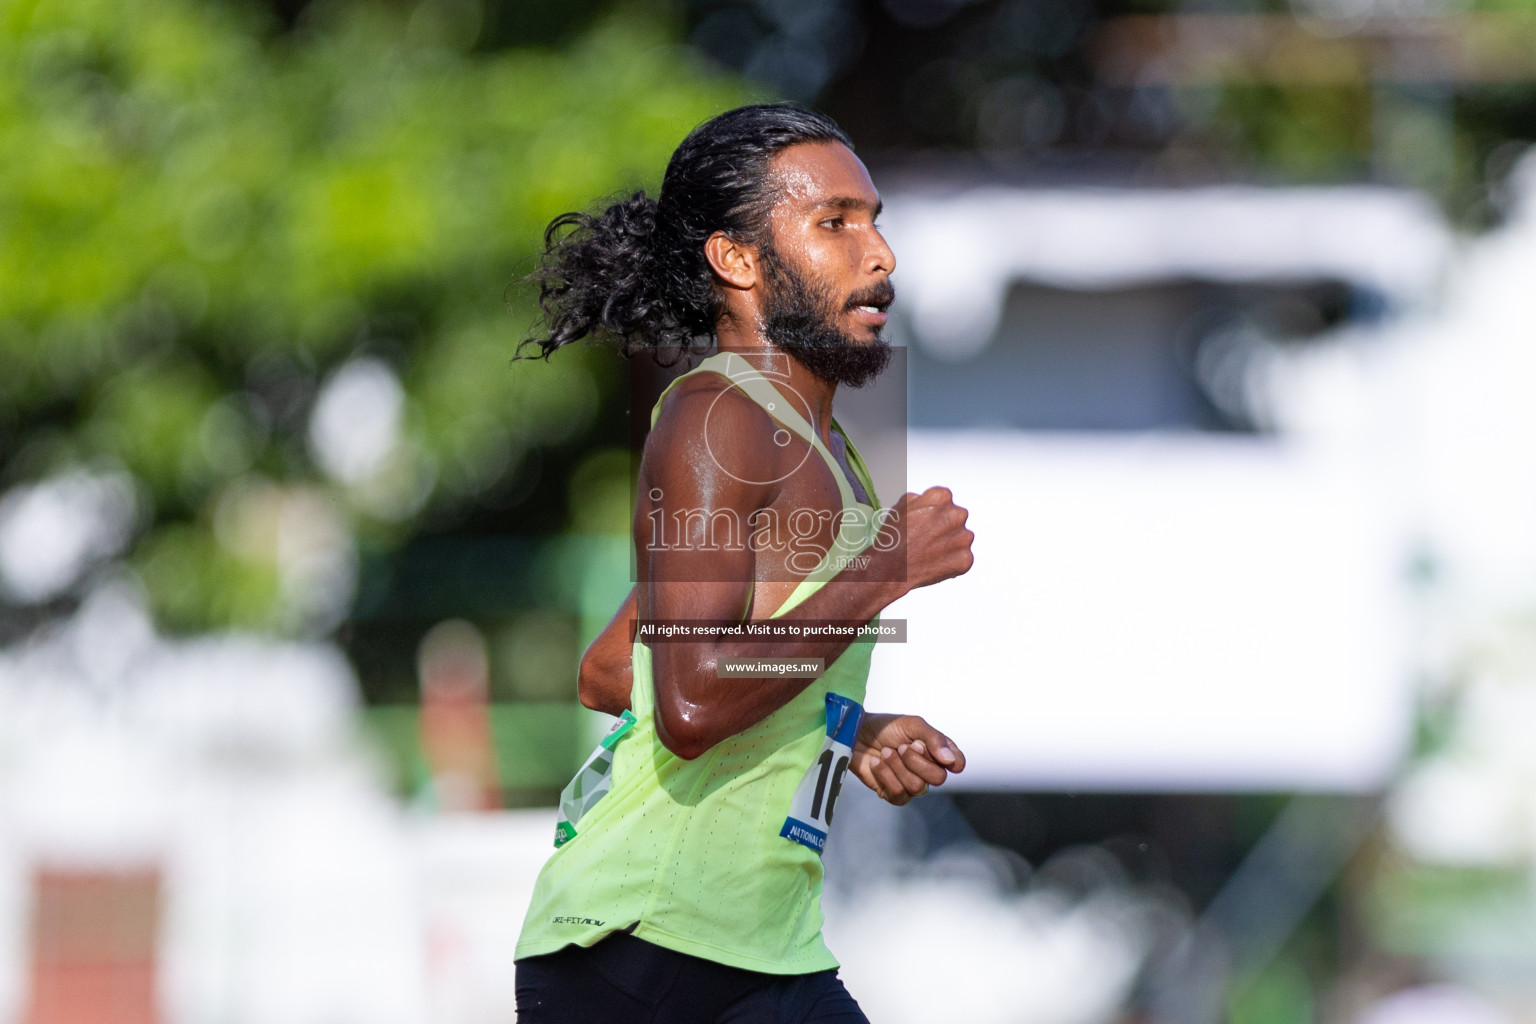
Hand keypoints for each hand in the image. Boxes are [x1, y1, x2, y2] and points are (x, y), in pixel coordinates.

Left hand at [851, 713, 965, 805]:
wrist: (855, 734)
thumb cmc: (885, 727)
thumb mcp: (912, 724)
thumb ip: (934, 739)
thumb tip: (951, 761)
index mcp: (936, 751)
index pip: (957, 763)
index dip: (951, 761)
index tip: (932, 748)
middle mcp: (927, 769)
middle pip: (938, 778)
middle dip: (915, 760)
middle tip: (901, 746)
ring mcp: (911, 783)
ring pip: (917, 787)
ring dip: (897, 766)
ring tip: (885, 752)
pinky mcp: (893, 793)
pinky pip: (898, 795)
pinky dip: (885, 776)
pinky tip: (876, 763)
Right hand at [877, 486, 973, 591]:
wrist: (891, 568)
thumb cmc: (893, 538)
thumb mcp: (901, 506)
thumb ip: (920, 499)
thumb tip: (927, 502)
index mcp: (942, 497)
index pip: (945, 501)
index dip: (934, 513)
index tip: (926, 522)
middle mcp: (957, 514)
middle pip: (956, 518)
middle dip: (945, 527)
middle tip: (928, 539)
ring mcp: (963, 538)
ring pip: (962, 538)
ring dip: (950, 544)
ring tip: (931, 552)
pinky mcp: (966, 558)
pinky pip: (963, 558)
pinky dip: (952, 561)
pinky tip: (935, 563)